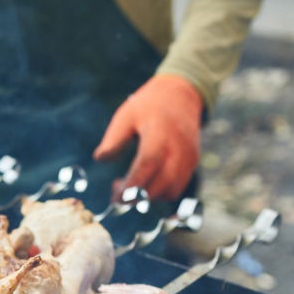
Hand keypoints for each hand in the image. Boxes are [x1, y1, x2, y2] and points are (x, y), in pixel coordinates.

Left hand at [93, 74, 203, 200]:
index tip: (115, 197)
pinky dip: (159, 194)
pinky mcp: (192, 163)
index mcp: (160, 133)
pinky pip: (176, 188)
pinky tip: (143, 184)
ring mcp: (189, 157)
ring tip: (127, 187)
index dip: (133, 184)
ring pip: (170, 191)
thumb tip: (100, 159)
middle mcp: (179, 147)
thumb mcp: (126, 115)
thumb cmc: (148, 106)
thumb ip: (114, 138)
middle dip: (137, 197)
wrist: (181, 96)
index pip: (149, 163)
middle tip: (115, 195)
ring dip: (147, 198)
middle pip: (162, 183)